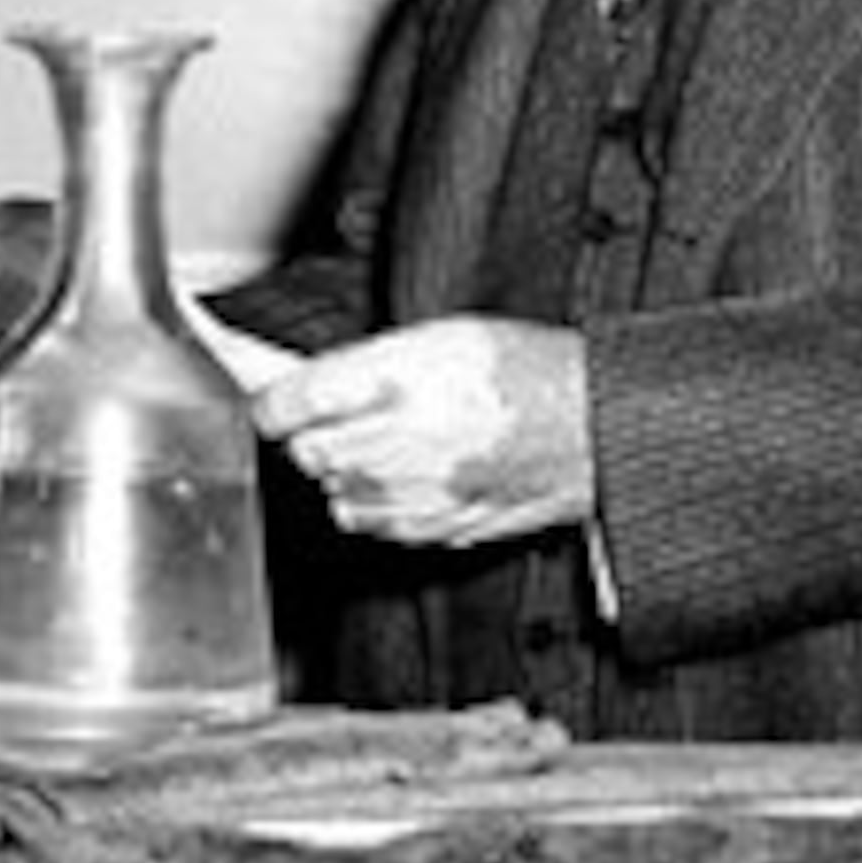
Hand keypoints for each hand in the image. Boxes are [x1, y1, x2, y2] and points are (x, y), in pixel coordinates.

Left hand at [252, 317, 592, 549]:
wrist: (591, 424)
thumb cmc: (523, 370)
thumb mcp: (438, 334)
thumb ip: (362, 363)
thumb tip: (296, 382)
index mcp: (394, 380)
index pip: (285, 405)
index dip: (270, 401)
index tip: (272, 399)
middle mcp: (398, 441)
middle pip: (305, 453)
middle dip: (312, 433)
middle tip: (339, 415)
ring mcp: (415, 493)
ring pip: (332, 492)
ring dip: (343, 470)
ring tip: (384, 443)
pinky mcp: (432, 528)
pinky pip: (369, 523)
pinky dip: (373, 503)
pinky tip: (404, 475)